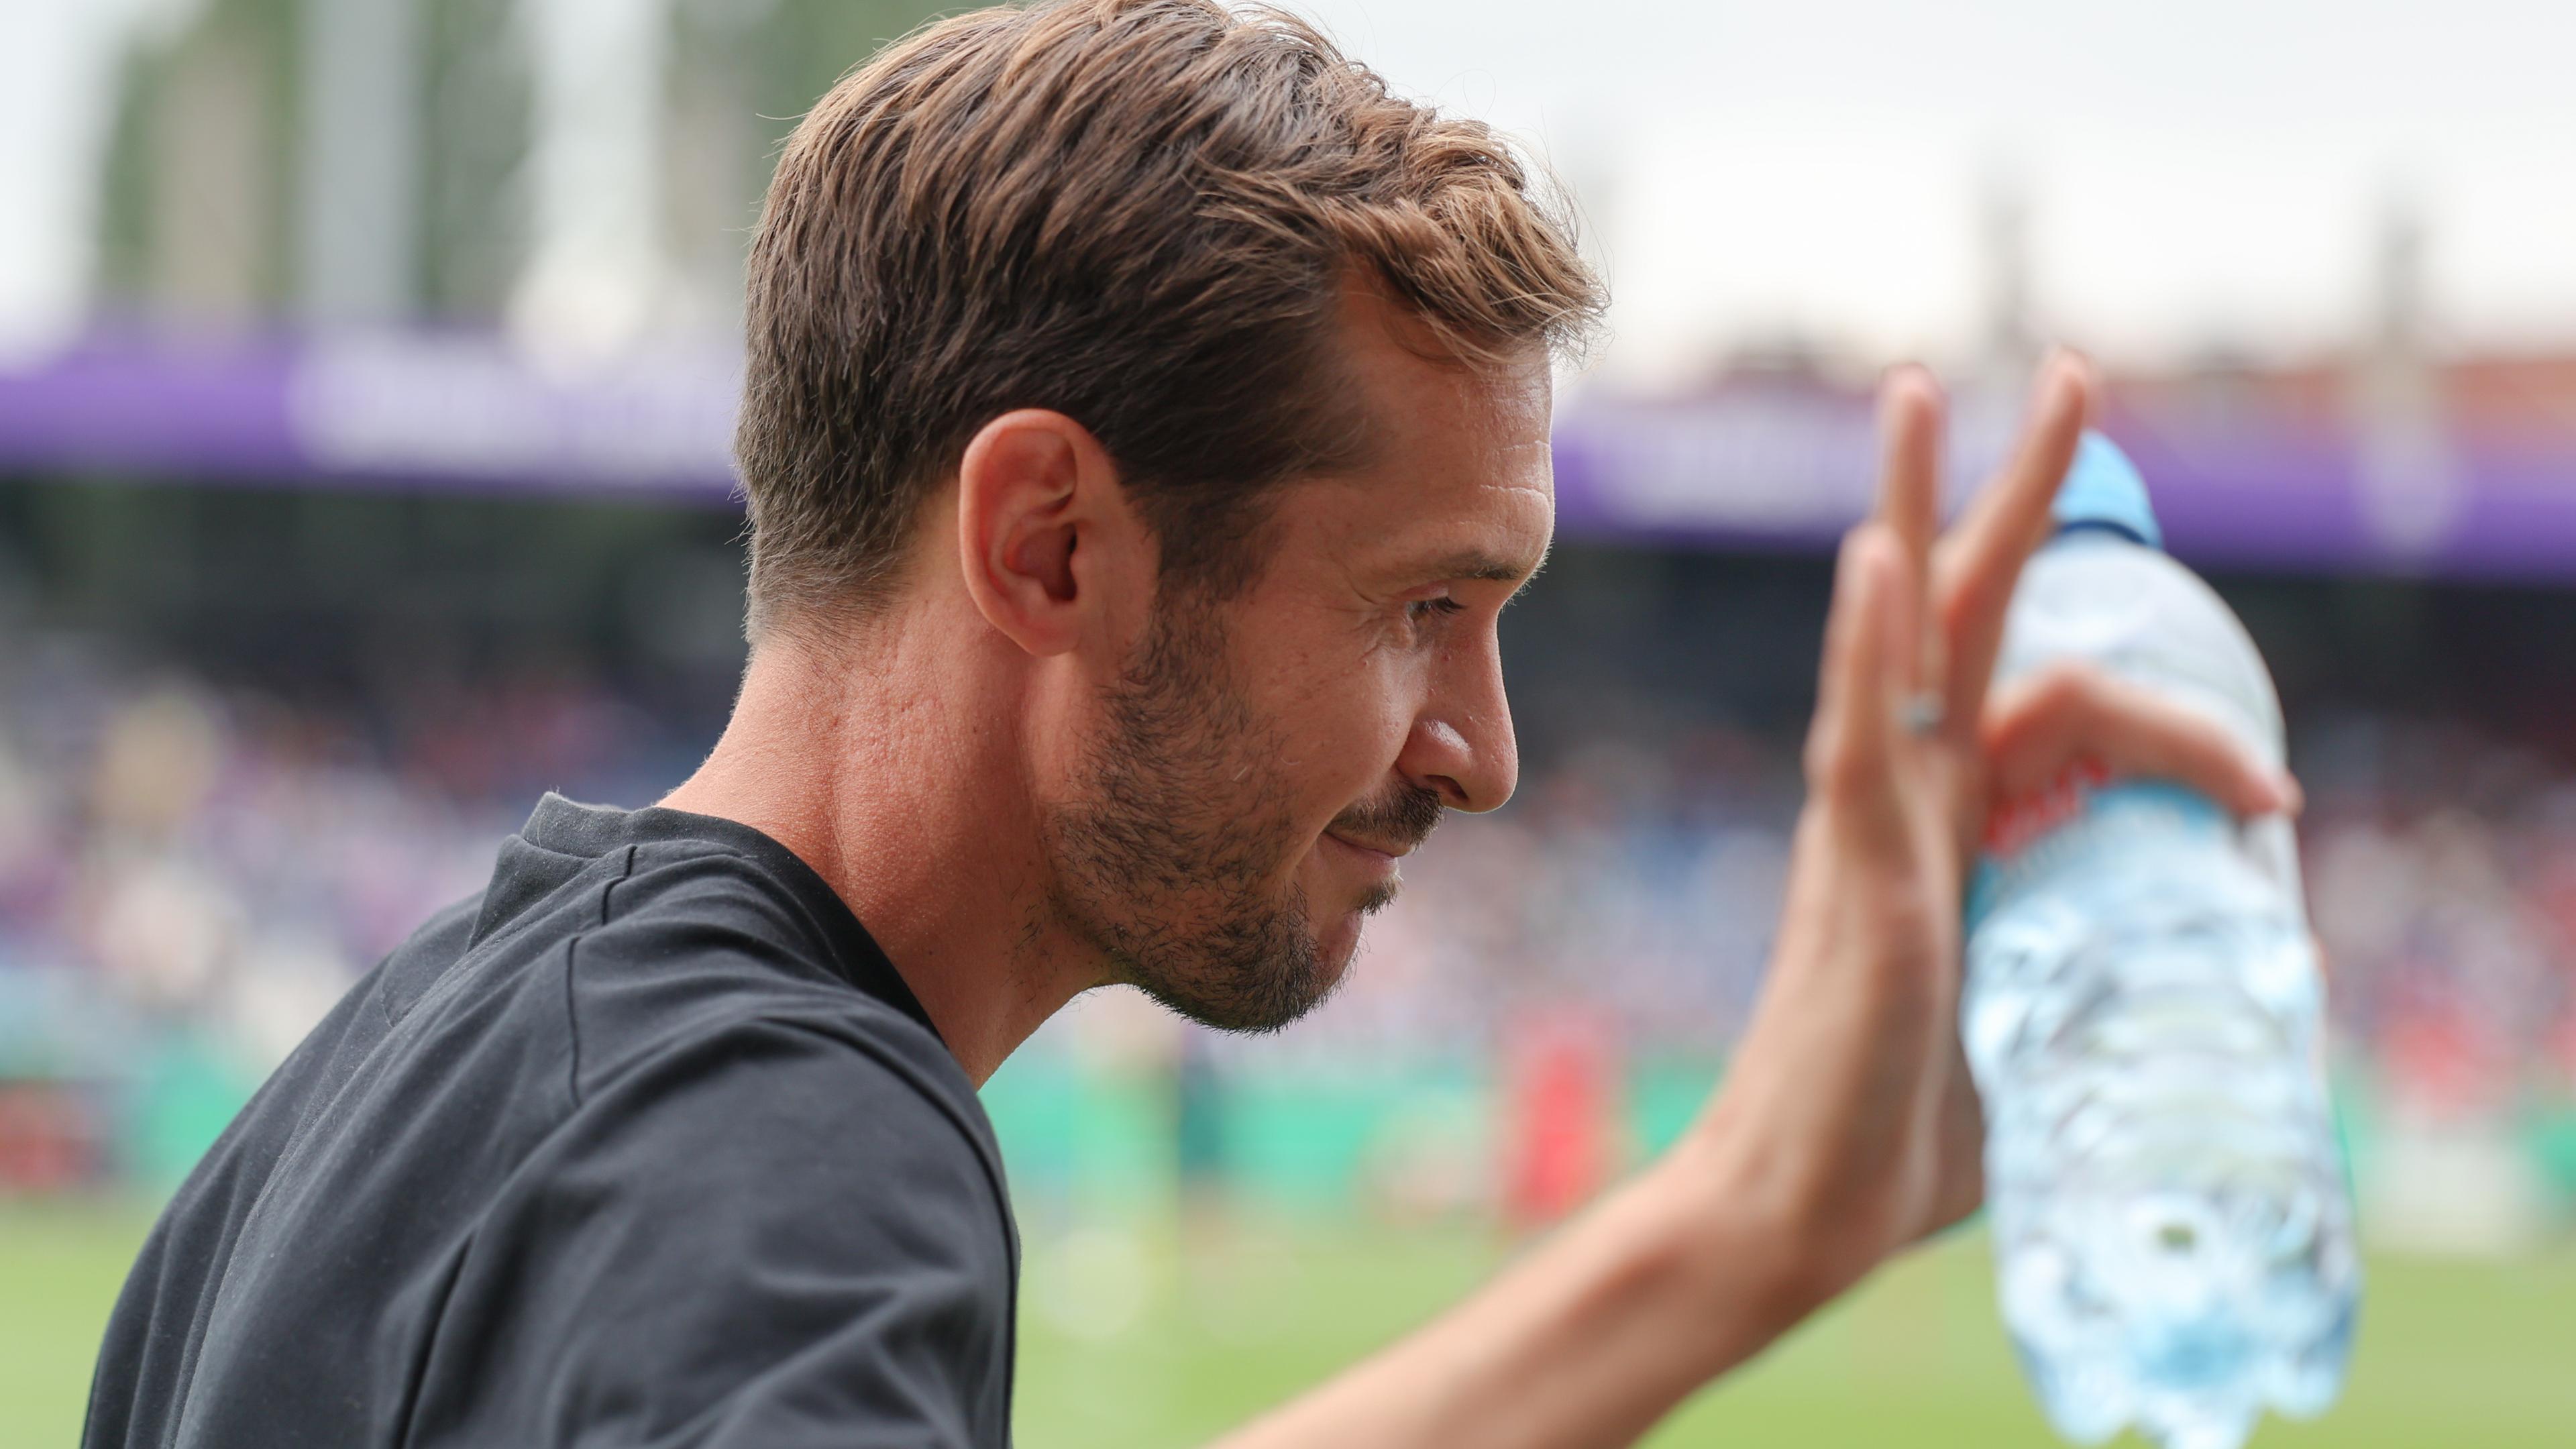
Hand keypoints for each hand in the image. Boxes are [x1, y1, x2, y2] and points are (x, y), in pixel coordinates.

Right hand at [1687, 354, 2298, 1312]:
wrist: (1799, 1213)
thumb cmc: (1901, 1140)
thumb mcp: (2033, 1028)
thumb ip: (2079, 980)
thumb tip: (2179, 1016)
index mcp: (1952, 829)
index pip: (2066, 710)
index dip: (2189, 726)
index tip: (2281, 802)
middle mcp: (1907, 803)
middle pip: (1967, 615)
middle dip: (2015, 491)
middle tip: (2066, 371)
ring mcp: (1872, 830)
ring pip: (1899, 640)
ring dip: (1918, 509)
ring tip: (1923, 391)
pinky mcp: (1858, 878)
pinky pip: (1858, 738)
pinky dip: (1869, 644)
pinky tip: (1878, 559)